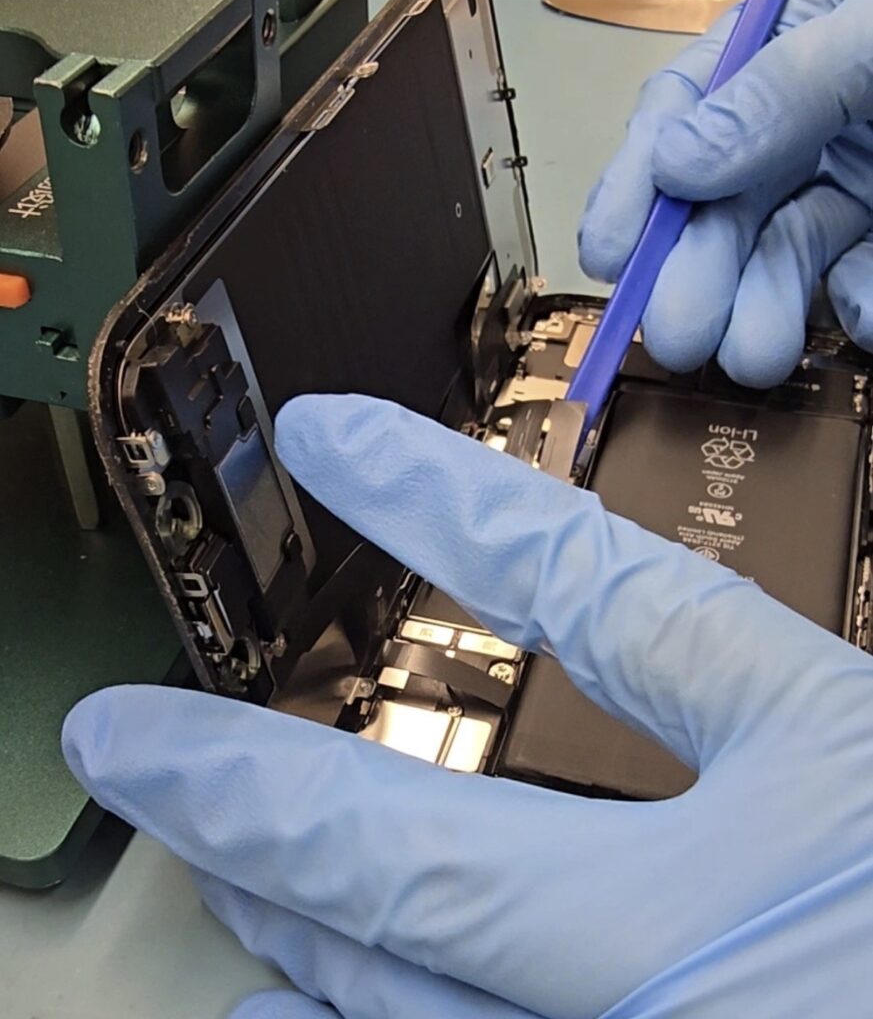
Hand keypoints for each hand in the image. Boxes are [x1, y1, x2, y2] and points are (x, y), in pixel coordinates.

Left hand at [63, 395, 872, 1016]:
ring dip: (299, 935)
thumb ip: (777, 657)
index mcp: (830, 794)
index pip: (597, 598)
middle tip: (127, 742)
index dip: (450, 505)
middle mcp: (718, 952)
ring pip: (423, 1002)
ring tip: (201, 871)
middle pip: (433, 862)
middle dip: (256, 796)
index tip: (332, 440)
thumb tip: (655, 603)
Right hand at [579, 0, 872, 387]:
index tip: (607, 252)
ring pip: (776, 263)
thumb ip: (779, 89)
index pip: (677, 118)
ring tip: (757, 352)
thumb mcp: (869, 33)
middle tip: (679, 331)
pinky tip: (857, 309)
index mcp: (777, 54)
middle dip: (689, 279)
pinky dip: (855, 312)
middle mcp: (798, 129)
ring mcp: (843, 187)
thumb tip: (678, 160)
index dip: (632, 192)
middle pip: (715, 213)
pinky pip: (854, 289)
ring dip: (760, 316)